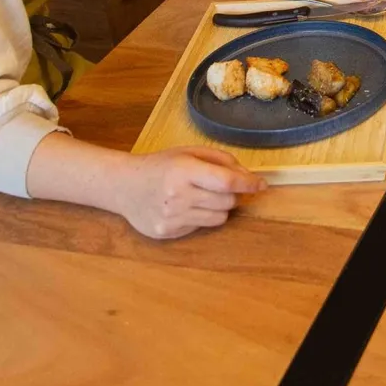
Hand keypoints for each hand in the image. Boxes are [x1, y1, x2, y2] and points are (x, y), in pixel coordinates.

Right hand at [118, 147, 262, 238]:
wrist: (123, 186)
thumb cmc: (161, 165)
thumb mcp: (189, 152)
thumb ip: (221, 161)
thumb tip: (248, 177)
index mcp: (184, 170)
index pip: (227, 182)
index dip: (249, 184)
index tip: (262, 185)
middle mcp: (178, 195)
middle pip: (227, 202)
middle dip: (232, 194)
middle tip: (221, 187)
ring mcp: (172, 216)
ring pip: (219, 217)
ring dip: (219, 207)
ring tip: (201, 196)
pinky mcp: (168, 232)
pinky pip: (201, 227)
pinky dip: (202, 217)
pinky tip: (185, 207)